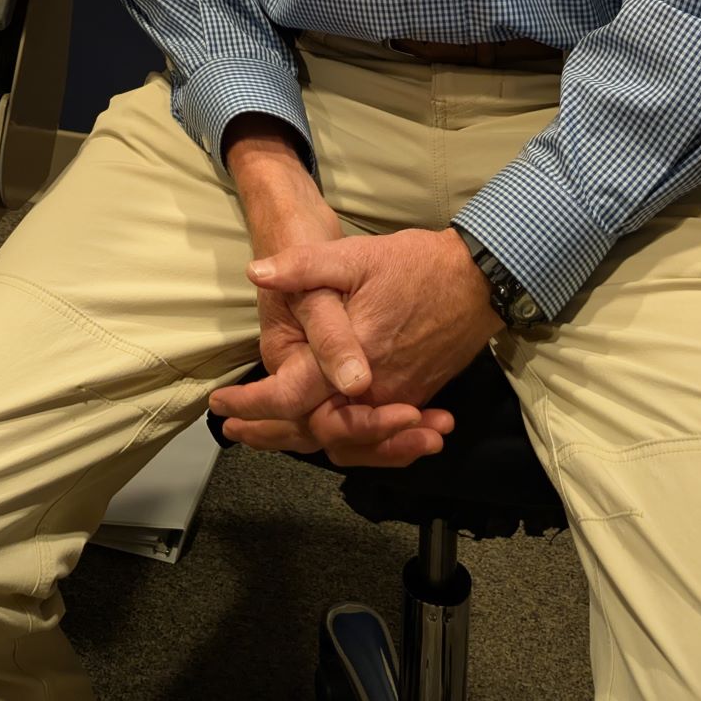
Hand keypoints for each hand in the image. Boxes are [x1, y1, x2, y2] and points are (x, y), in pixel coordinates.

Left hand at [221, 115, 440, 466]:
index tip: (221, 409)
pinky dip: (345, 441)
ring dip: (305, 443)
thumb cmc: (415, 266)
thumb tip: (257, 272)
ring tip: (269, 438)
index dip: (252, 408)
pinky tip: (328, 435)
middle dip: (271, 436)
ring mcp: (398, 400)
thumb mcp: (355, 256)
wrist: (479, 280)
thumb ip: (304, 268)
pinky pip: (375, 436)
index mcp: (351, 360)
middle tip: (236, 432)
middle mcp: (374, 392)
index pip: (291, 399)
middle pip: (316, 432)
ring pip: (347, 441)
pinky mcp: (415, 399)